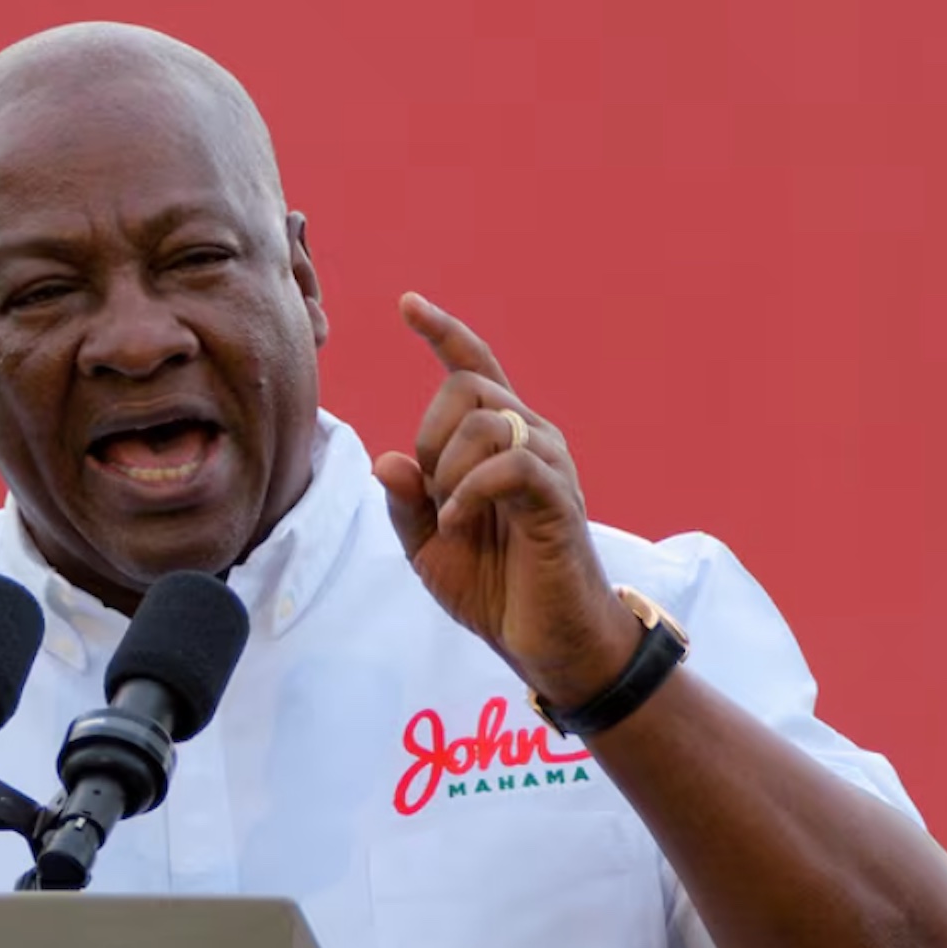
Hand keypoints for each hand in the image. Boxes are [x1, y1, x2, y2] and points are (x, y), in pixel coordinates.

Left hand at [374, 293, 640, 708]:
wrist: (549, 643)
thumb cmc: (496, 591)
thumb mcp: (430, 549)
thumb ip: (406, 503)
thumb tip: (387, 460)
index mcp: (500, 444)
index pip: (474, 369)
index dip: (443, 333)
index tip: (408, 304)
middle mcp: (532, 439)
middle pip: (467, 387)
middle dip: (430, 437)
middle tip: (436, 497)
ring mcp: (550, 465)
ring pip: (487, 420)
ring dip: (450, 470)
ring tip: (455, 517)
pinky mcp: (559, 498)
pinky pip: (509, 464)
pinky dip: (471, 491)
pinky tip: (462, 523)